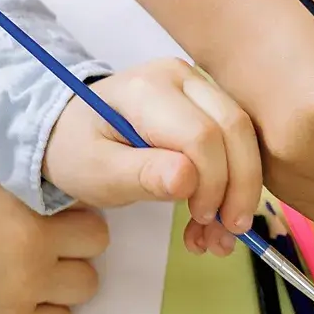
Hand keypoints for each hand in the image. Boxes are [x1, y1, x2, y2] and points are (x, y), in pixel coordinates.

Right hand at [0, 171, 111, 313]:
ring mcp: (27, 289)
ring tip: (27, 281)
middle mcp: (30, 243)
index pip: (85, 202)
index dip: (71, 212)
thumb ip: (24, 189)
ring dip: (63, 283)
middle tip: (44, 252)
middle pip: (96, 241)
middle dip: (75, 245)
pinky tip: (17, 308)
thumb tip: (68, 192)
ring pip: (87, 284)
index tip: (53, 220)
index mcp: (19, 202)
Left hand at [42, 60, 263, 257]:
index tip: (200, 219)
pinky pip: (236, 141)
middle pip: (234, 127)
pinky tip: (215, 218)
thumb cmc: (78, 151)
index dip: (212, 182)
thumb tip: (188, 181)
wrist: (70, 131)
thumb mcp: (96, 172)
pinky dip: (233, 182)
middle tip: (228, 233)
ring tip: (219, 237)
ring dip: (240, 189)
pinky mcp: (209, 103)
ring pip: (243, 135)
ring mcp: (198, 85)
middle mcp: (180, 76)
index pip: (201, 135)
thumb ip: (140, 175)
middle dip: (239, 186)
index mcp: (147, 89)